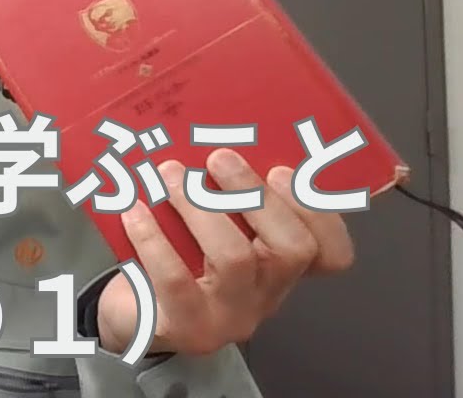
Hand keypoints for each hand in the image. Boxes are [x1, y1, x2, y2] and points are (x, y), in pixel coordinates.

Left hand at [96, 148, 355, 356]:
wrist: (130, 315)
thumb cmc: (175, 257)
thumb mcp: (210, 226)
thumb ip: (227, 196)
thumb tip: (218, 137)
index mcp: (280, 268)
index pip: (332, 253)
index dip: (319, 213)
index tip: (281, 171)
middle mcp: (266, 296)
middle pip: (293, 249)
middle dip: (256, 195)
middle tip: (218, 158)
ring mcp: (230, 316)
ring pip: (234, 258)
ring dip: (201, 208)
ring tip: (169, 174)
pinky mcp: (187, 327)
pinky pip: (175, 279)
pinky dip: (153, 237)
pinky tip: (135, 210)